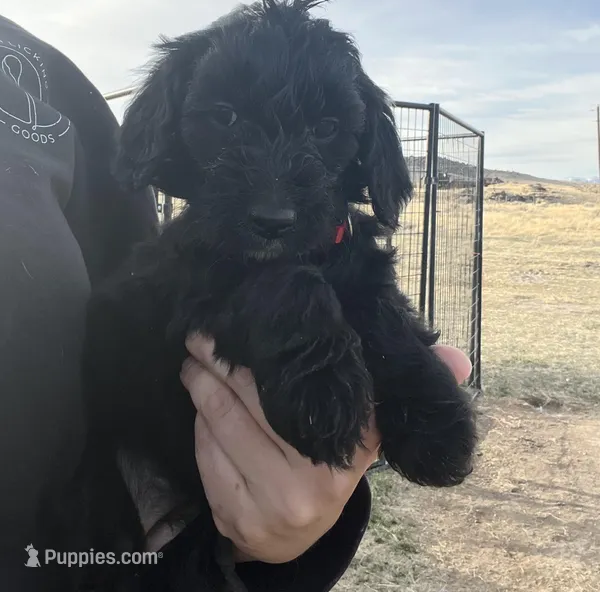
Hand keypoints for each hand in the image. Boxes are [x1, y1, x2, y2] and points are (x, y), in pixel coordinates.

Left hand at [180, 338, 470, 563]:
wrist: (296, 532)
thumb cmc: (327, 462)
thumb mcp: (369, 429)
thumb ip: (401, 389)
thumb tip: (460, 361)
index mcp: (354, 451)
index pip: (304, 391)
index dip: (272, 353)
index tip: (251, 322)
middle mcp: (317, 481)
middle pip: (254, 403)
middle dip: (220, 362)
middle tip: (203, 333)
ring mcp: (276, 504)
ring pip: (224, 425)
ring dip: (201, 385)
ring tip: (194, 357)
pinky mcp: (238, 518)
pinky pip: (208, 456)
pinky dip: (199, 424)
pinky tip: (197, 400)